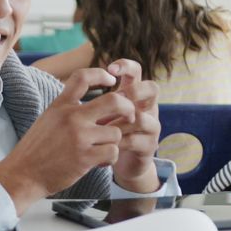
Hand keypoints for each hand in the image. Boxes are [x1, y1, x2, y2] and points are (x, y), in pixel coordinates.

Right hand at [0, 68, 135, 213]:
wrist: (22, 174)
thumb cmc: (35, 150)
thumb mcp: (48, 119)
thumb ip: (67, 109)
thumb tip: (89, 104)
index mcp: (61, 105)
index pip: (83, 77)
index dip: (102, 74)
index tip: (112, 80)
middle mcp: (71, 117)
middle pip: (114, 101)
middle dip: (128, 108)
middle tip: (129, 115)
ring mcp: (79, 137)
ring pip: (116, 132)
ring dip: (114, 142)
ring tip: (103, 149)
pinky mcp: (84, 157)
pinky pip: (113, 152)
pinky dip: (111, 158)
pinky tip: (100, 162)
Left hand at [104, 60, 161, 193]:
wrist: (115, 163)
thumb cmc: (103, 134)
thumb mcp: (98, 114)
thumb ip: (94, 100)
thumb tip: (78, 85)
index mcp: (133, 95)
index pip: (136, 71)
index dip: (126, 66)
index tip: (110, 70)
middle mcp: (147, 107)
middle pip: (152, 88)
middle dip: (135, 91)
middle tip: (118, 98)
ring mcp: (151, 127)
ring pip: (141, 118)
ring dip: (118, 123)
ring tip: (101, 129)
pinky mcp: (149, 146)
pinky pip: (135, 140)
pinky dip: (117, 142)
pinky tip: (103, 145)